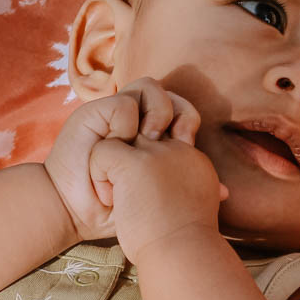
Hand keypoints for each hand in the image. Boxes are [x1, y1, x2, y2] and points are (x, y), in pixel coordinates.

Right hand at [44, 78, 199, 240]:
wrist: (73, 212)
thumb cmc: (113, 210)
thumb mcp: (155, 198)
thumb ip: (186, 187)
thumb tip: (226, 191)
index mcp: (154, 139)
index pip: (182, 112)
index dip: (189, 122)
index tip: (190, 146)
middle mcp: (136, 122)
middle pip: (170, 95)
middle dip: (179, 112)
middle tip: (179, 140)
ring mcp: (115, 116)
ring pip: (149, 87)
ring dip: (156, 111)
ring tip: (151, 139)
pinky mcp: (94, 114)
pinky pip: (123, 102)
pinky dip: (127, 122)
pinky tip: (123, 146)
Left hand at [88, 131, 226, 263]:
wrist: (180, 256)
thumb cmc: (185, 244)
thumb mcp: (203, 208)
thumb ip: (201, 190)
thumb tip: (222, 191)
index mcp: (194, 159)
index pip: (162, 143)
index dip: (147, 166)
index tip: (151, 198)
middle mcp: (177, 149)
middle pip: (141, 137)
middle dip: (127, 163)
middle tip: (130, 198)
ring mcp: (156, 153)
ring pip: (121, 138)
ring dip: (113, 167)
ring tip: (120, 199)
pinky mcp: (134, 162)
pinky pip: (103, 150)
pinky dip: (98, 174)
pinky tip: (110, 199)